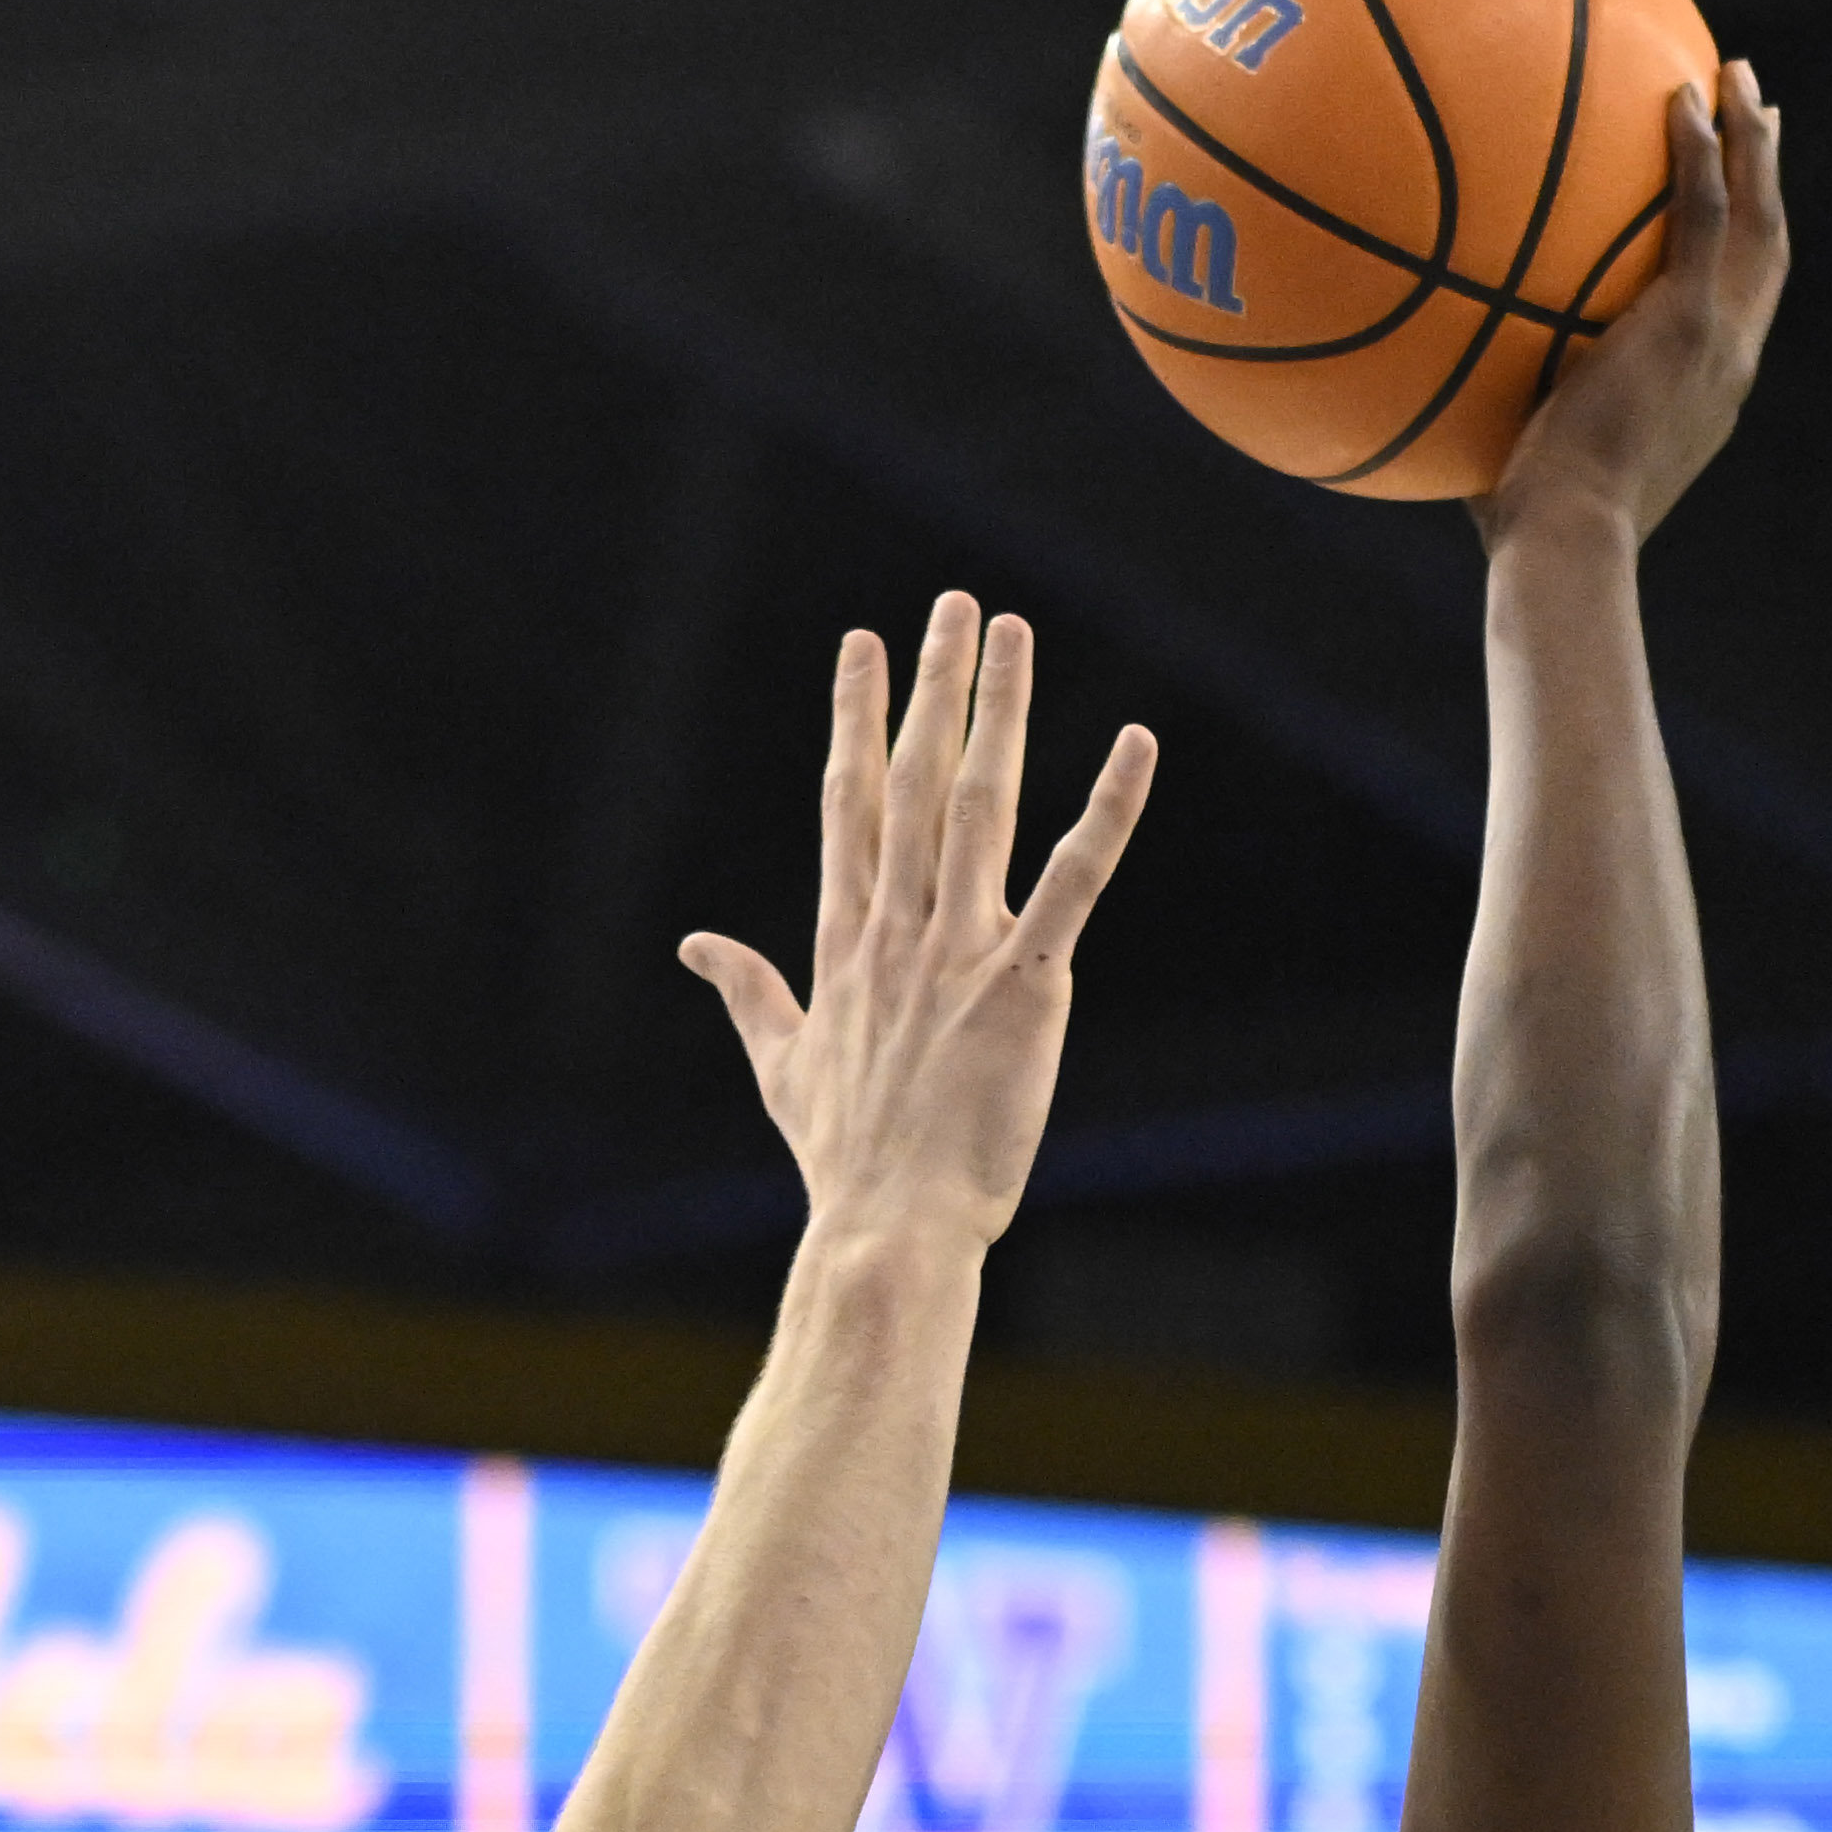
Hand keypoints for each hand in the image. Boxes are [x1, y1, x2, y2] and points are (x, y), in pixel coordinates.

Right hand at [685, 594, 1156, 1250]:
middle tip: (951, 604)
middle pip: (912, 781)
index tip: (861, 644)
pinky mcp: (1024, 982)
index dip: (856, 718)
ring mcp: (959, 950)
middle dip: (931, 688)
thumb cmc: (844, 1159)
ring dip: (998, 712)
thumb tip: (695, 946)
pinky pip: (1073, 879)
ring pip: (979, 804)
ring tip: (1009, 632)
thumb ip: (748, 991)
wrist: (887, 1226)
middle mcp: (898, 929)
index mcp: (846, 941)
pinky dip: (1108, 811)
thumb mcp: (780, 1065)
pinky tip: (1136, 744)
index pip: (850, 806)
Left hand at [1476, 61, 1787, 557]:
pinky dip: (1702, 154)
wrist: (1566, 542)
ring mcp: (1717, 338)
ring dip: (1752, 142)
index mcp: (1707, 393)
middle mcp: (1730, 360)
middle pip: (1768, 246)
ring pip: (1757, 218)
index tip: (1741, 200)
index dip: (1746, 246)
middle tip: (1762, 114)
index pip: (1739, 305)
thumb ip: (1511, 414)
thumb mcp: (1533, 462)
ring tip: (1739, 77)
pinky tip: (1683, 98)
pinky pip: (1704, 215)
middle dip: (1766, 173)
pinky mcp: (1688, 323)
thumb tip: (1438, 389)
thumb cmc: (1533, 529)